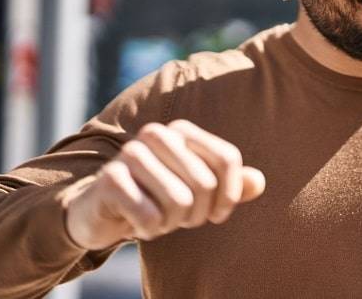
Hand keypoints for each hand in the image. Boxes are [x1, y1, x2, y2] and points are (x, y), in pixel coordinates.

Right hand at [64, 119, 264, 249]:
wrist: (102, 210)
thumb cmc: (158, 198)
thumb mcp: (198, 193)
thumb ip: (232, 186)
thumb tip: (258, 182)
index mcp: (183, 131)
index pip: (228, 159)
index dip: (230, 195)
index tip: (217, 214)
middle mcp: (157, 134)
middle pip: (206, 184)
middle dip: (198, 214)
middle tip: (180, 219)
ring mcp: (131, 153)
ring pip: (180, 202)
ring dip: (171, 223)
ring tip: (157, 218)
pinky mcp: (110, 178)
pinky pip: (151, 216)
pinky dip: (149, 229)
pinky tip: (136, 223)